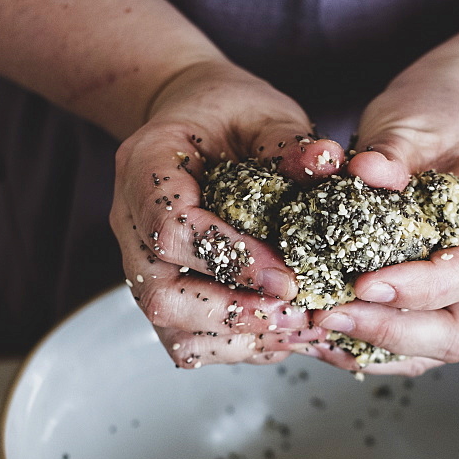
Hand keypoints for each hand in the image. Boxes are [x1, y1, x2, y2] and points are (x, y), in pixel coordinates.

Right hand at [109, 60, 343, 366]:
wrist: (194, 124)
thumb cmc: (227, 115)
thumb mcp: (261, 112)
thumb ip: (288, 142)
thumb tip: (327, 165)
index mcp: (144, 169)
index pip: (171, 230)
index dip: (229, 259)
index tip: (286, 277)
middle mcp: (132, 225)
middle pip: (161, 296)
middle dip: (233, 314)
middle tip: (296, 313)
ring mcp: (142, 266)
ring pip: (172, 329)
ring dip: (238, 339)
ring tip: (297, 329)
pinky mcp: (167, 293)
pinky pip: (191, 341)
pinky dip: (239, 346)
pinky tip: (284, 333)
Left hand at [310, 58, 458, 375]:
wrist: (448, 121)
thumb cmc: (438, 117)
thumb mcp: (415, 120)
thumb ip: (393, 149)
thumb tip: (366, 173)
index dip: (425, 285)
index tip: (366, 282)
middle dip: (395, 331)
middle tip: (332, 314)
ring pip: (436, 348)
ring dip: (377, 347)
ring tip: (319, 328)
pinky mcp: (438, 306)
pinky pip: (411, 347)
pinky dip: (369, 349)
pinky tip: (324, 339)